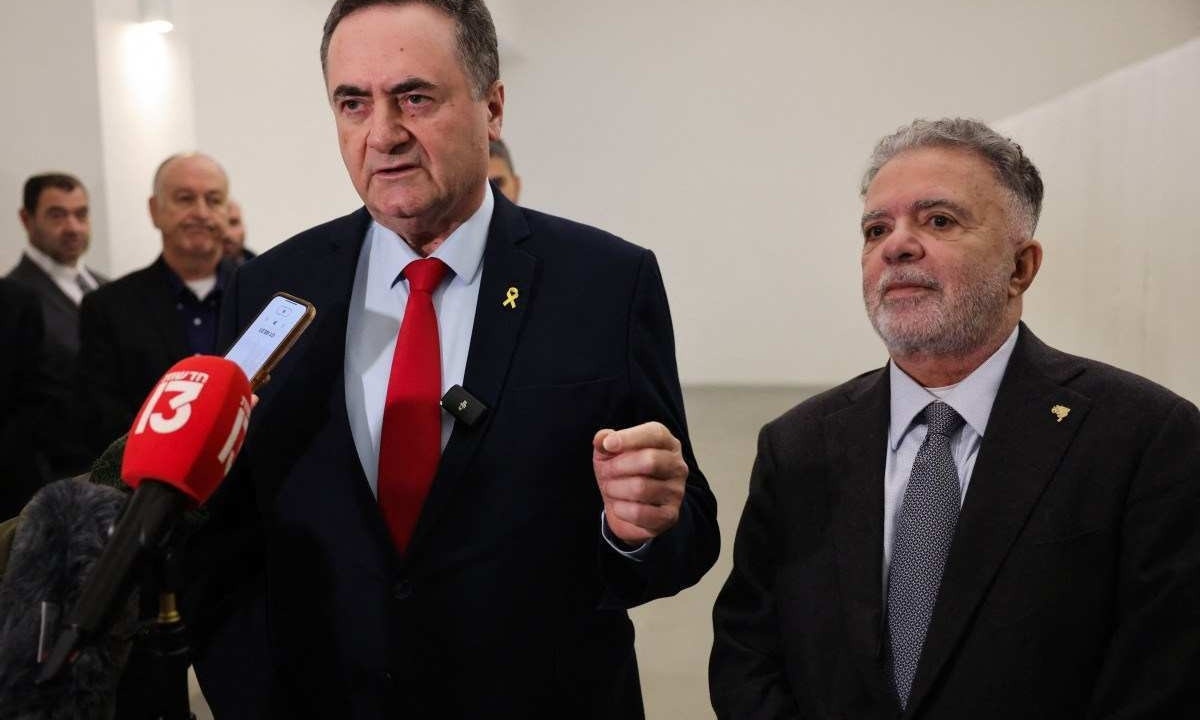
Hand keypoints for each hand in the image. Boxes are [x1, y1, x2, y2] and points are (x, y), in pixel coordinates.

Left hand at [593, 421, 687, 544]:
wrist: (625, 507)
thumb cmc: (620, 472)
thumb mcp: (608, 452)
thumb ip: (604, 441)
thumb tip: (602, 438)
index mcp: (666, 443)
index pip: (656, 434)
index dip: (630, 438)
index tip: (607, 445)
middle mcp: (677, 465)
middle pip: (650, 461)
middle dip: (618, 467)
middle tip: (604, 472)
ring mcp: (676, 491)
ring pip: (641, 488)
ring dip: (615, 489)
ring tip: (610, 489)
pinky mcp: (669, 515)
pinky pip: (639, 513)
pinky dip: (621, 509)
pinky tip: (618, 506)